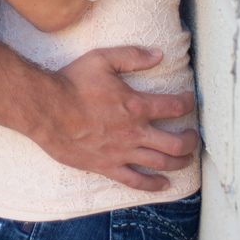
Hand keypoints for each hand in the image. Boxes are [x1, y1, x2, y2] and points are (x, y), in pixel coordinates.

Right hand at [35, 45, 198, 191]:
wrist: (46, 109)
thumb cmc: (72, 82)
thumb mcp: (102, 59)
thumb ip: (132, 56)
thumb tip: (159, 55)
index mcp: (136, 106)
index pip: (174, 107)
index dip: (187, 104)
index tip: (189, 101)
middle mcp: (134, 133)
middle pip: (175, 143)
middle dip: (190, 141)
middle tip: (193, 137)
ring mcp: (122, 153)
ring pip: (161, 164)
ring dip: (179, 163)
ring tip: (186, 159)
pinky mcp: (107, 167)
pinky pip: (135, 181)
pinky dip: (153, 185)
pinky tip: (164, 185)